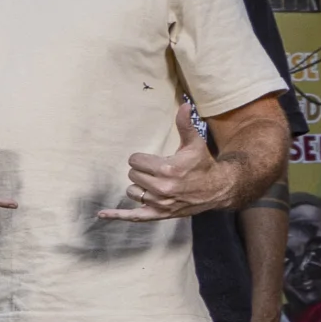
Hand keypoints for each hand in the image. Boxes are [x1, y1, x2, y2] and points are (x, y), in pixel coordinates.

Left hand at [100, 104, 232, 221]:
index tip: (153, 160)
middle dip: (141, 171)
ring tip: (155, 183)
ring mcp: (159, 203)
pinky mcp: (159, 214)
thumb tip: (184, 105)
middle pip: (132, 175)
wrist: (217, 188)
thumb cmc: (203, 164)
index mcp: (167, 169)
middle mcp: (162, 188)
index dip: (142, 159)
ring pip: (131, 192)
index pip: (135, 161)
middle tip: (156, 171)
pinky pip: (133, 216)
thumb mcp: (194, 143)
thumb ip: (185, 125)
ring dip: (139, 187)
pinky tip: (102, 214)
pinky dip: (117, 215)